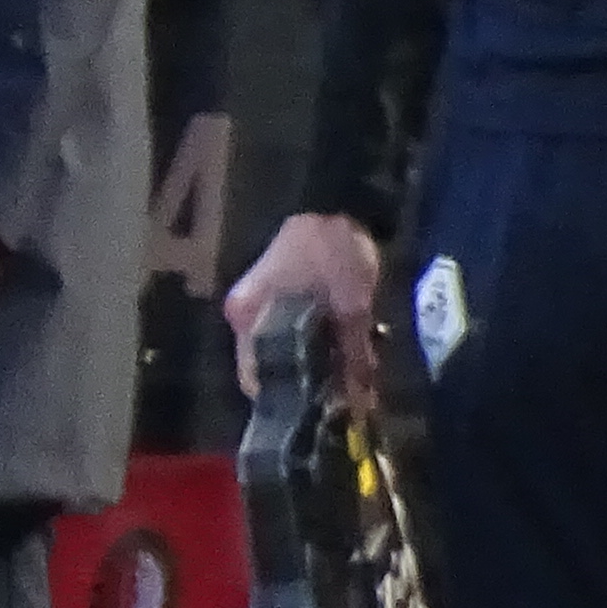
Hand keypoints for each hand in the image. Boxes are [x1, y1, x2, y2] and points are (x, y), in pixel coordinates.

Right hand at [223, 208, 383, 404]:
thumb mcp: (353, 305)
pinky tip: (342, 349)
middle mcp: (244, 314)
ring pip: (282, 349)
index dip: (288, 402)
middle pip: (270, 366)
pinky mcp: (273, 290)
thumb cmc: (335, 249)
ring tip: (348, 378)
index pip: (255, 379)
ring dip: (312, 364)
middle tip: (341, 401)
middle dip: (305, 386)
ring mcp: (256, 301)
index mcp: (250, 315)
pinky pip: (290, 330)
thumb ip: (354, 354)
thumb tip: (362, 404)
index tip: (320, 416)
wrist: (332, 191)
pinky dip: (313, 343)